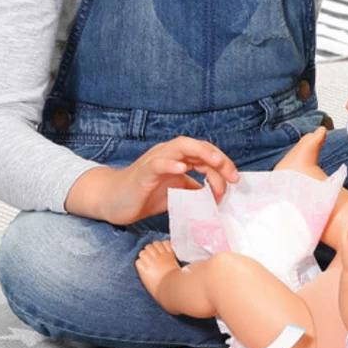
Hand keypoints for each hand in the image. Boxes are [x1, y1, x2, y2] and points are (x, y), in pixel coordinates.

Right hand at [68, 138, 238, 226]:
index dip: (222, 166)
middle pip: (197, 147)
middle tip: (233, 176)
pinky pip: (157, 163)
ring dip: (201, 153)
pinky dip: (170, 163)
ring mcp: (155, 161)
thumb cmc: (144, 195)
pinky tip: (182, 168)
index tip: (234, 182)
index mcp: (178, 159)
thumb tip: (215, 196)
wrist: (112, 200)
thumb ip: (193, 190)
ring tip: (216, 162)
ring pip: (180, 147)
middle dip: (218, 159)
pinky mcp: (143, 172)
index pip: (205, 156)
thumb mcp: (175, 193)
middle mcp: (168, 155)